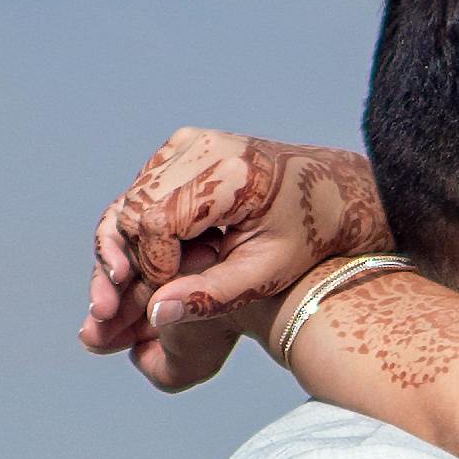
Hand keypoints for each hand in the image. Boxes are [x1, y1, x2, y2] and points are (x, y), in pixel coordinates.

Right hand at [81, 134, 383, 391]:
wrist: (327, 192)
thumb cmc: (304, 237)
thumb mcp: (265, 275)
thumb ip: (211, 296)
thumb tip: (156, 315)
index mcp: (229, 175)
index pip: (157, 223)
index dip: (152, 267)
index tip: (168, 297)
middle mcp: (202, 147)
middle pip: (136, 208)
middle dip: (134, 258)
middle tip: (151, 294)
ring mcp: (188, 142)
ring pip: (132, 199)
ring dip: (133, 244)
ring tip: (156, 277)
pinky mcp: (181, 147)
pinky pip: (143, 190)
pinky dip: (143, 226)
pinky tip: (166, 254)